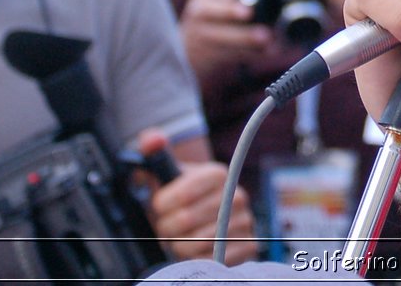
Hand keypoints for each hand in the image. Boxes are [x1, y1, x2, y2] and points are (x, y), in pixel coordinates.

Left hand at [138, 133, 255, 264]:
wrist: (199, 217)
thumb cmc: (177, 195)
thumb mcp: (163, 171)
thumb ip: (152, 150)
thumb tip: (152, 140)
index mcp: (218, 173)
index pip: (182, 195)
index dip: (162, 205)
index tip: (159, 205)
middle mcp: (237, 195)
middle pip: (185, 221)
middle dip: (166, 227)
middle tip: (167, 225)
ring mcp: (246, 221)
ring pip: (195, 244)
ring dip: (178, 245)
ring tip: (179, 236)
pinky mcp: (248, 246)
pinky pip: (211, 260)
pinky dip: (195, 259)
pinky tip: (194, 249)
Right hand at [179, 0, 283, 87]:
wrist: (189, 50)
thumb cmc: (216, 19)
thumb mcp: (220, 1)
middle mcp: (199, 10)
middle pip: (208, 8)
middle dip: (229, 10)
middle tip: (248, 12)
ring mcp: (200, 34)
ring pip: (220, 36)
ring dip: (244, 37)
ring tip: (266, 38)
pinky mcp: (206, 55)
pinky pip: (229, 54)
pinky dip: (249, 53)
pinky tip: (266, 51)